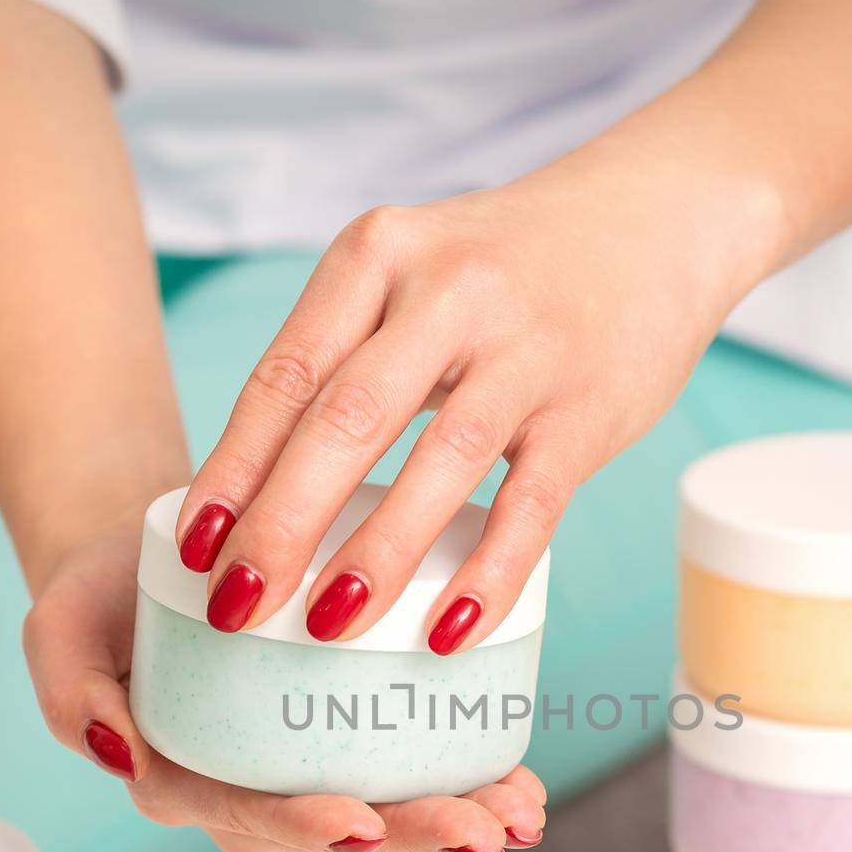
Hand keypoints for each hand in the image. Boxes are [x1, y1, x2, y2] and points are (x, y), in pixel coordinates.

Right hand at [23, 526, 545, 851]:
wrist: (153, 557)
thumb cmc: (105, 599)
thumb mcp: (60, 634)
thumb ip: (73, 697)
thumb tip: (122, 752)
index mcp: (191, 782)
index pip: (254, 815)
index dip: (309, 826)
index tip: (362, 822)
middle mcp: (258, 786)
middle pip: (345, 825)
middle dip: (420, 831)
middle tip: (484, 828)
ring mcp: (308, 761)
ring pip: (392, 803)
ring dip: (462, 814)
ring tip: (520, 813)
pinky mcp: (350, 727)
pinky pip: (412, 760)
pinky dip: (468, 770)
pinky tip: (518, 776)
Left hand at [176, 141, 771, 648]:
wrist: (657, 219)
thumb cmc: (509, 270)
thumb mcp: (413, 276)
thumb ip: (349, 359)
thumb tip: (266, 495)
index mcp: (378, 256)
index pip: (286, 375)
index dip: (232, 468)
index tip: (194, 546)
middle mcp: (446, 292)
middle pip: (344, 420)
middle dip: (280, 524)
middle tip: (238, 605)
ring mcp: (525, 351)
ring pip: (436, 464)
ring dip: (374, 554)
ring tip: (325, 627)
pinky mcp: (588, 410)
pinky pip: (530, 506)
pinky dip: (487, 575)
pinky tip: (447, 632)